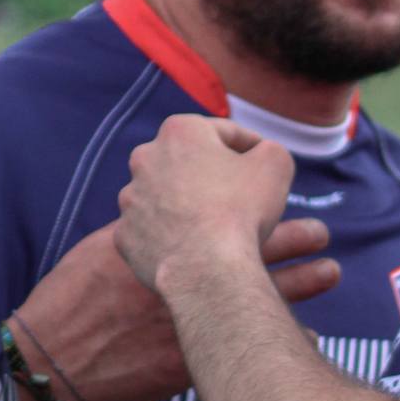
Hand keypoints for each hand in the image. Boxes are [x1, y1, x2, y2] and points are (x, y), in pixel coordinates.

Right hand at [15, 210, 338, 400]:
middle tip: (320, 232)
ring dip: (301, 283)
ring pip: (262, 296)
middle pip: (251, 248)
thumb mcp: (104, 249)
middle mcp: (182, 277)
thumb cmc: (73, 299)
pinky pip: (251, 347)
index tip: (272, 196)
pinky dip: (281, 340)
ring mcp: (192, 319)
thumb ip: (147, 235)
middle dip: (292, 238)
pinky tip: (307, 338)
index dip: (253, 204)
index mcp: (161, 244)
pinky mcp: (196, 360)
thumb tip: (174, 220)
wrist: (56, 358)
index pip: (218, 212)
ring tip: (330, 272)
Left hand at [114, 115, 295, 293]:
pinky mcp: (124, 234)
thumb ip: (269, 149)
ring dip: (184, 204)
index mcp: (179, 132)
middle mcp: (145, 159)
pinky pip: (151, 229)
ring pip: (164, 196)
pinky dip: (168, 235)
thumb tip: (260, 153)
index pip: (221, 132)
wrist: (204, 268)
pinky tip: (189, 246)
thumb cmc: (240, 210)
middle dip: (210, 173)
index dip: (248, 145)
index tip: (260, 159)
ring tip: (212, 224)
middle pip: (187, 162)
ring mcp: (130, 198)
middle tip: (236, 194)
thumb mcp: (275, 164)